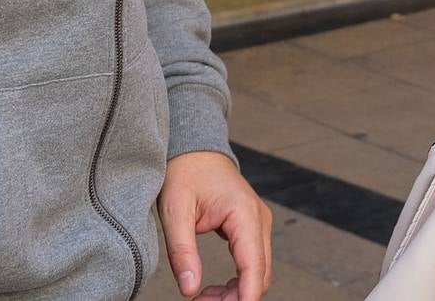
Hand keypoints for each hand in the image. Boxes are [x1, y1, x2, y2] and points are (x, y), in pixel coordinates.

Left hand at [158, 150, 272, 300]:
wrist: (193, 149)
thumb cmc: (183, 173)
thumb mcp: (174, 211)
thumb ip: (182, 252)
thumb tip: (190, 290)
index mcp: (243, 213)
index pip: (253, 266)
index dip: (245, 296)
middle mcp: (259, 219)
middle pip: (259, 274)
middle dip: (236, 298)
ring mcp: (258, 223)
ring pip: (258, 272)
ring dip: (236, 292)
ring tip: (203, 298)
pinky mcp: (252, 228)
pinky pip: (252, 263)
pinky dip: (237, 281)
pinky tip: (213, 288)